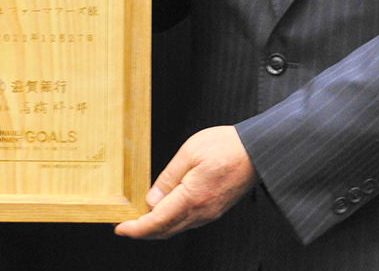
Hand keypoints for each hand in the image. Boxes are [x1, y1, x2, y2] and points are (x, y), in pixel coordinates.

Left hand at [114, 126, 255, 239]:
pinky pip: (188, 222)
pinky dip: (171, 222)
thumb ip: (168, 178)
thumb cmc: (226, 146)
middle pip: (165, 230)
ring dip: (157, 228)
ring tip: (140, 218)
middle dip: (143, 231)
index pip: (157, 222)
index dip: (136, 229)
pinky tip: (164, 212)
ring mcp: (210, 213)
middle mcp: (202, 211)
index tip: (120, 228)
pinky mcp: (215, 209)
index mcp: (192, 198)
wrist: (258, 151)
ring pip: (177, 228)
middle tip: (125, 226)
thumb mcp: (189, 153)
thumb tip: (151, 201)